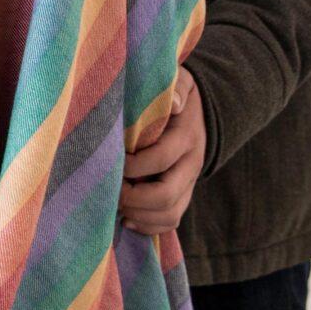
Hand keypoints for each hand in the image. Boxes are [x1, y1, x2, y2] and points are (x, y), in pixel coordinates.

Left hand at [119, 68, 205, 234]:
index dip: (134, 165)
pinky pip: (171, 221)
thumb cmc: (175, 94)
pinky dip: (148, 227)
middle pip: (166, 195)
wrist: (200, 112)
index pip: (161, 158)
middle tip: (110, 190)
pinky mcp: (183, 195)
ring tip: (115, 206)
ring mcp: (189, 183)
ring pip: (170, 214)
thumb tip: (175, 103)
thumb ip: (177, 89)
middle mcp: (191, 164)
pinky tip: (126, 219)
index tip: (114, 160)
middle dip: (133, 198)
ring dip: (139, 216)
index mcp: (186, 136)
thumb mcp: (179, 82)